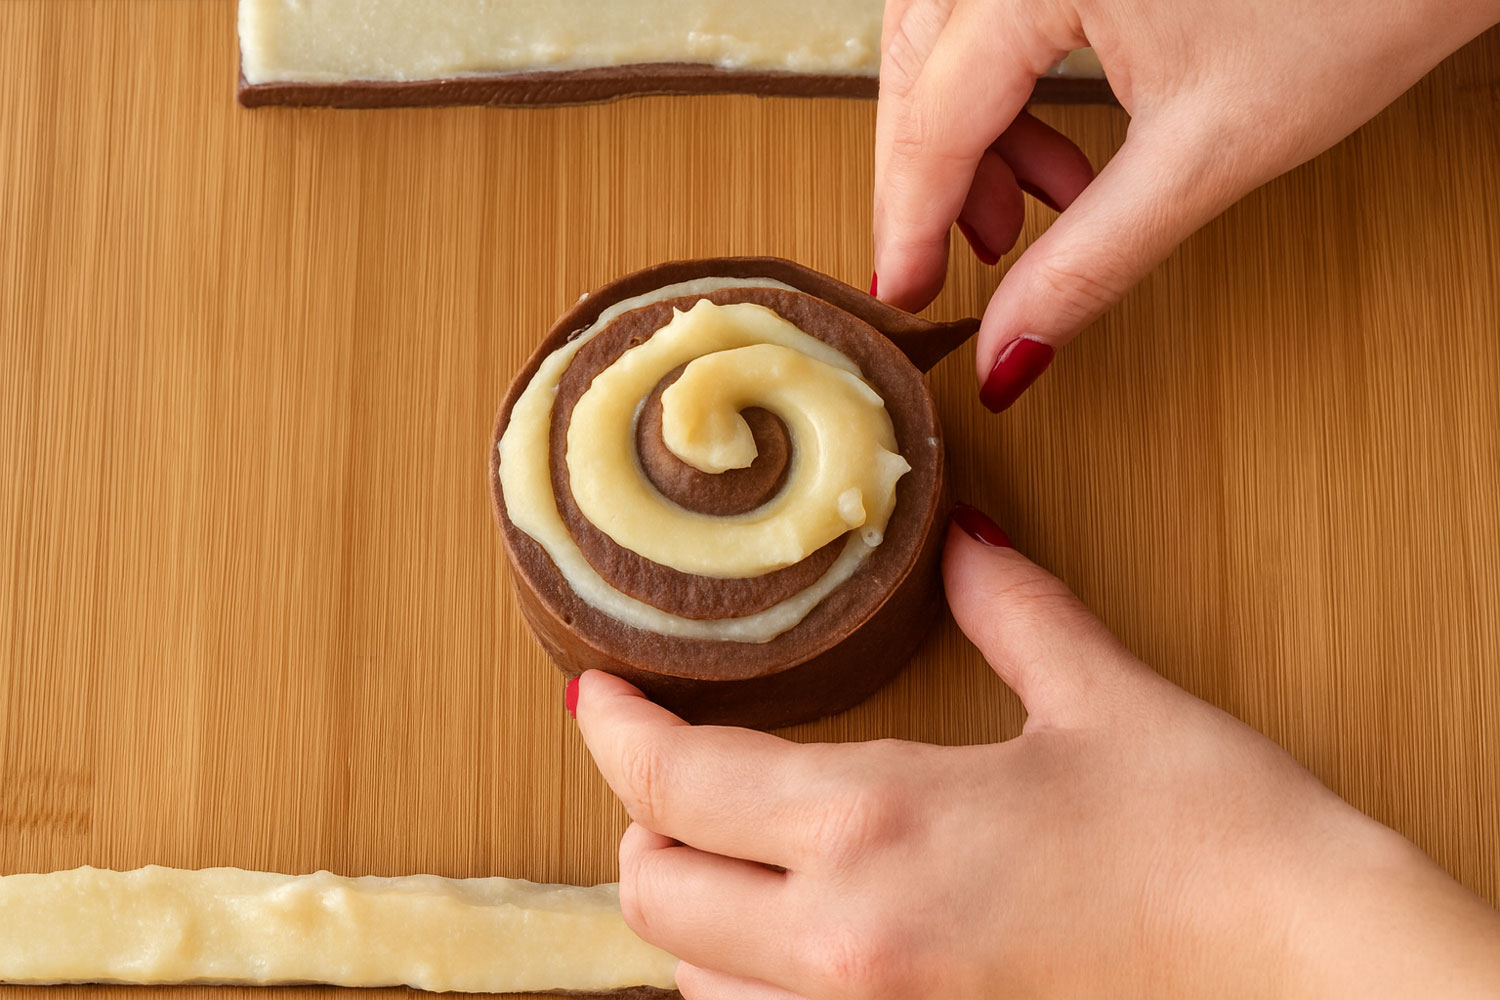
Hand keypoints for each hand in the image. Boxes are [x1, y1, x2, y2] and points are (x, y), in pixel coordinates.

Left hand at [575, 504, 1499, 997]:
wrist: (1319, 984)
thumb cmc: (1223, 845)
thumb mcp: (1103, 701)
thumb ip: (1010, 611)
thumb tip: (966, 543)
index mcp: (879, 825)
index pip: (675, 780)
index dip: (616, 729)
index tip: (599, 692)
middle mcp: (847, 943)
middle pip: (648, 892)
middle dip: (642, 823)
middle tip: (675, 767)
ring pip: (691, 982)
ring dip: (690, 913)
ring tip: (735, 856)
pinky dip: (746, 985)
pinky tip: (801, 940)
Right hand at [871, 0, 1499, 410]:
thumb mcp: (1209, 154)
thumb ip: (1087, 262)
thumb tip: (1011, 345)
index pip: (936, 116)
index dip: (912, 219)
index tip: (901, 290)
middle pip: (918, 64)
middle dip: (933, 176)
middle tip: (959, 261)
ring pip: (943, 31)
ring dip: (964, 129)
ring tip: (1027, 208)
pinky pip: (992, 7)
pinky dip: (1000, 81)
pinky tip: (1048, 140)